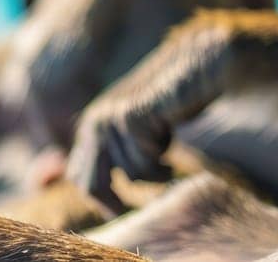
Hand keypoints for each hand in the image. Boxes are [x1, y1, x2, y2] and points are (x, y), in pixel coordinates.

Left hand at [64, 17, 231, 208]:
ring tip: (169, 155)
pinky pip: (147, 163)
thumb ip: (118, 150)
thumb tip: (97, 191)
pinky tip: (172, 140)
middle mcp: (95, 121)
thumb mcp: (140, 128)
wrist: (199, 65)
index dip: (98, 199)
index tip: (122, 212)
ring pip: (131, 174)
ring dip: (156, 172)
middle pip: (91, 184)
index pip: (78, 175)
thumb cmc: (174, 99)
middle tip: (144, 208)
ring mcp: (111, 119)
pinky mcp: (133, 118)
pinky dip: (164, 162)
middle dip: (116, 202)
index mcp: (92, 124)